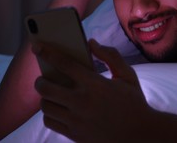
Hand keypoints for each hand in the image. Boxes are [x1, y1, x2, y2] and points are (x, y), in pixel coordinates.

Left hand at [33, 39, 152, 141]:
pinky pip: (50, 122)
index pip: (64, 64)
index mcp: (95, 84)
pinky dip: (49, 113)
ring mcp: (76, 120)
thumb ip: (110, 56)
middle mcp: (82, 102)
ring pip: (45, 106)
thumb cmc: (134, 102)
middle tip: (44, 77)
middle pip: (46, 87)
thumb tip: (91, 43)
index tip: (37, 47)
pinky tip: (57, 108)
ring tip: (52, 93)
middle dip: (40, 79)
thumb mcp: (128, 75)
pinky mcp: (74, 135)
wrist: (140, 135)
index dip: (48, 53)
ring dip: (45, 97)